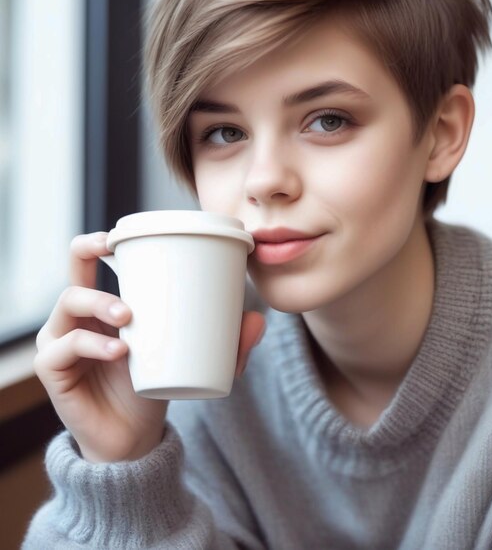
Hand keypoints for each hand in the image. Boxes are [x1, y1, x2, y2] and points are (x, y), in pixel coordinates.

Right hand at [34, 232, 264, 462]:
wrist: (135, 437)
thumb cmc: (158, 385)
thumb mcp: (193, 360)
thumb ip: (228, 344)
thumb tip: (258, 320)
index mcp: (106, 305)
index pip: (93, 262)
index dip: (100, 241)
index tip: (120, 234)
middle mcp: (80, 316)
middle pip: (73, 269)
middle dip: (90, 251)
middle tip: (119, 255)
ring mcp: (61, 341)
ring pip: (69, 301)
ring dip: (100, 300)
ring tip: (129, 316)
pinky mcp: (54, 371)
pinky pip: (63, 347)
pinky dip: (91, 344)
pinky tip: (118, 350)